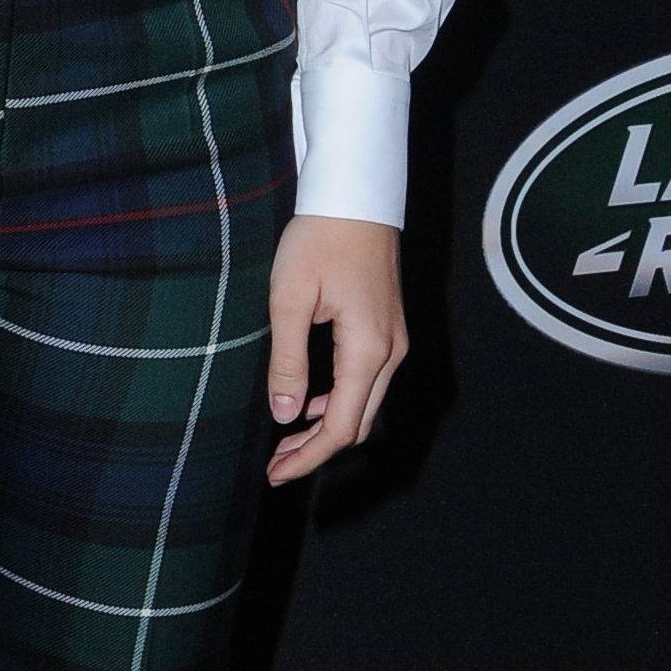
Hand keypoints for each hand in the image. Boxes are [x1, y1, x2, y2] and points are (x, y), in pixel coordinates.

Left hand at [264, 215, 406, 486]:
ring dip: (328, 427)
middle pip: (359, 424)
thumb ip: (288, 362)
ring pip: (366, 405)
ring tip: (286, 440)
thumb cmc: (318, 240)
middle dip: (318, 450)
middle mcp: (391, 352)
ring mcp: (395, 341)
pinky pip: (368, 382)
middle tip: (275, 465)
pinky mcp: (388, 329)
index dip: (309, 457)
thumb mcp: (289, 300)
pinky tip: (309, 402)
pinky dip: (340, 402)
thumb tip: (286, 415)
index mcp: (368, 350)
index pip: (341, 426)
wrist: (355, 196)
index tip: (275, 474)